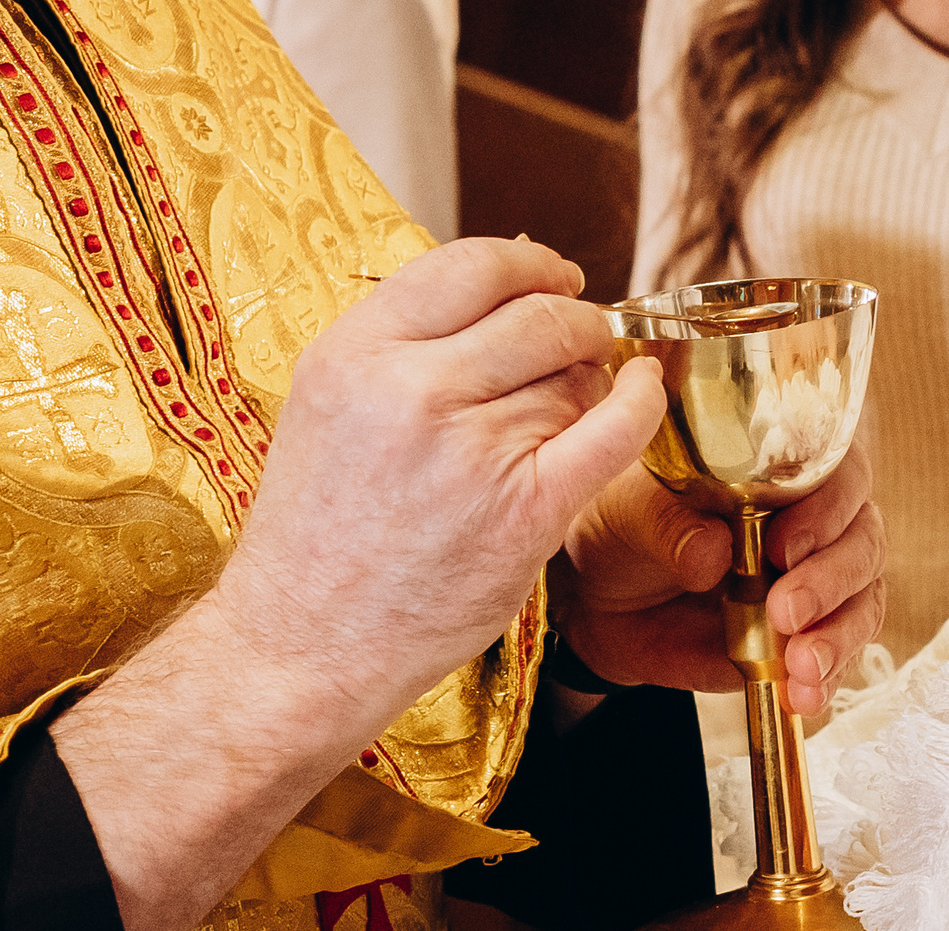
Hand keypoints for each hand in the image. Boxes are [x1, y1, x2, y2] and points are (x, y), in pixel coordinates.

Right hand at [56, 238, 663, 930]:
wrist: (303, 648)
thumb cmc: (319, 542)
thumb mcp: (329, 412)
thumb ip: (400, 353)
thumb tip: (504, 297)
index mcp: (353, 354)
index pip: (468, 266)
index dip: (528, 264)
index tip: (554, 277)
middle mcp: (409, 389)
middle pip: (535, 316)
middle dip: (576, 318)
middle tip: (589, 335)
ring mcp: (470, 450)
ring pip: (571, 379)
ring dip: (591, 382)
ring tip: (578, 406)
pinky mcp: (525, 510)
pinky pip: (610, 431)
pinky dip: (639, 401)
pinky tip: (645, 388)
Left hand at [558, 446, 887, 716]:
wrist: (600, 601)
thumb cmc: (624, 530)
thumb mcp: (629, 514)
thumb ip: (668, 524)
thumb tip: (711, 550)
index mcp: (782, 472)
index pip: (839, 473)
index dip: (826, 509)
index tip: (783, 546)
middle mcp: (815, 524)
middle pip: (863, 542)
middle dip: (831, 580)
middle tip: (786, 610)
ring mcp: (816, 586)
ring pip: (862, 604)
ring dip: (838, 638)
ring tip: (801, 666)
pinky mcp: (804, 641)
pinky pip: (837, 660)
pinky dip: (826, 681)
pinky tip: (803, 696)